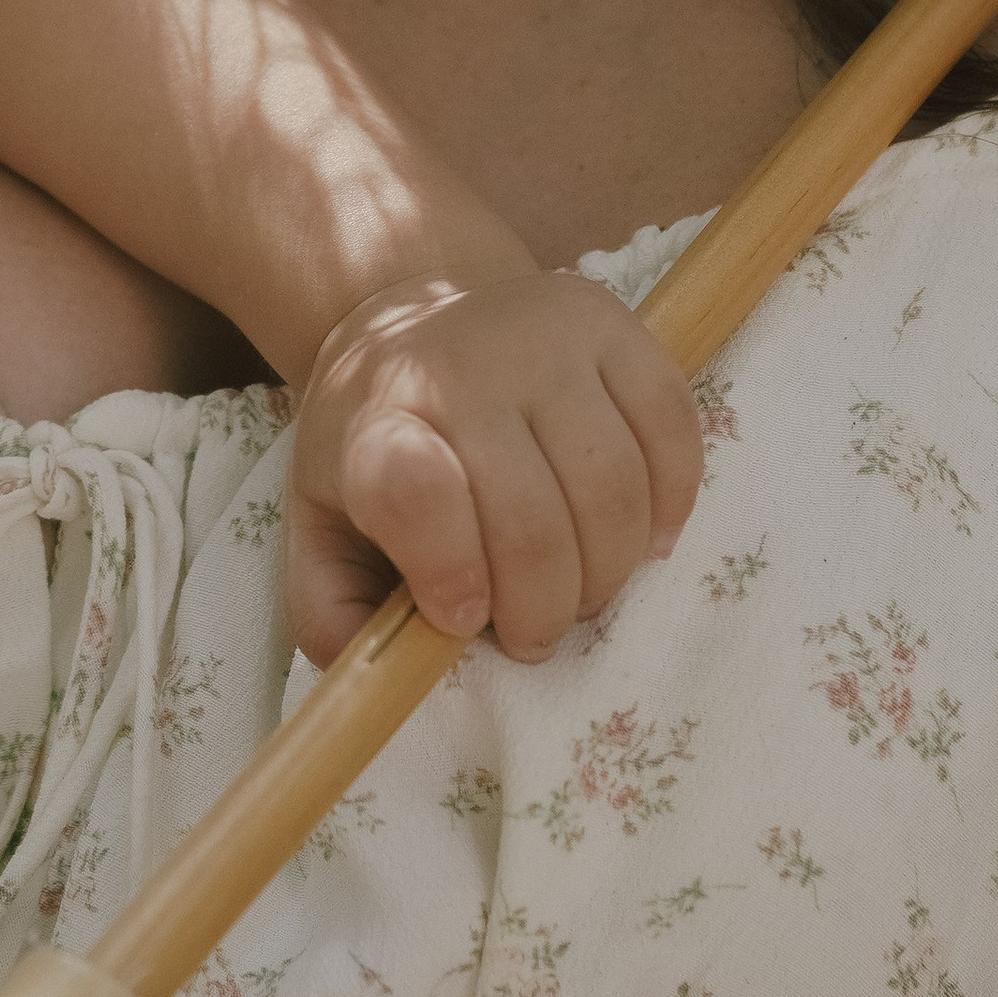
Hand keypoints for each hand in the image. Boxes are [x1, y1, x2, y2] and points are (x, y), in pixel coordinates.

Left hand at [287, 270, 702, 666]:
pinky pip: (674, 438)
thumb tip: (386, 683)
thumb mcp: (323, 524)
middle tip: (528, 632)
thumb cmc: (376, 444)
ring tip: (577, 589)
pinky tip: (635, 539)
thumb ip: (333, 611)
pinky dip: (668, 510)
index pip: (415, 493)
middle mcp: (462, 366)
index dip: (450, 573)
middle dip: (542, 612)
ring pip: (614, 491)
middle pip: (533, 523)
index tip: (461, 619)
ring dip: (606, 574)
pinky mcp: (618, 327)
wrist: (418, 314)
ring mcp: (547, 339)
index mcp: (377, 419)